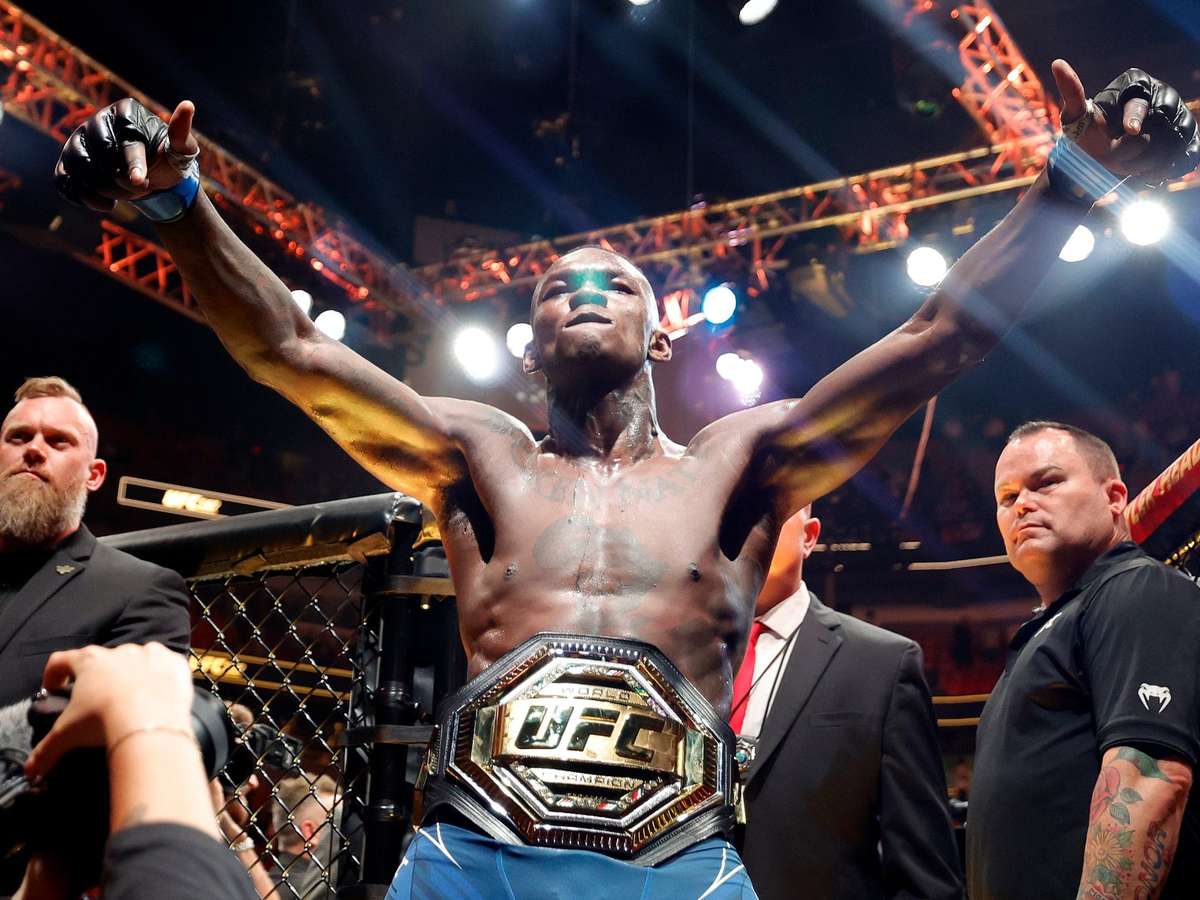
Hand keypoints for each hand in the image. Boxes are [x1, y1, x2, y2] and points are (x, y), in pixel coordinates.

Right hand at [24, 642, 193, 777]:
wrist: (150, 722)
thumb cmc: (102, 721)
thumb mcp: (66, 736)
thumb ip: (46, 750)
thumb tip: (33, 769)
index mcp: (89, 662)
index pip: (61, 660)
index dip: (54, 673)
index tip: (53, 688)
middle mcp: (120, 651)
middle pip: (103, 661)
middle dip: (99, 679)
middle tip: (98, 703)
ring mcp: (150, 654)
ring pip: (137, 661)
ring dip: (133, 676)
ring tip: (133, 701)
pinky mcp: (175, 663)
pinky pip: (167, 666)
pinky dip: (163, 678)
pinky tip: (160, 695)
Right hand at [53, 98, 199, 211]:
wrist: (150, 178)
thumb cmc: (166, 161)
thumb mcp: (180, 150)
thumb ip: (181, 133)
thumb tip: (188, 105)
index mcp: (125, 113)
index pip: (123, 139)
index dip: (133, 164)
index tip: (140, 181)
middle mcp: (97, 121)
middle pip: (100, 154)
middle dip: (122, 179)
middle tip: (141, 186)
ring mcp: (79, 140)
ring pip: (79, 167)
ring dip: (104, 189)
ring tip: (125, 194)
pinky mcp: (68, 160)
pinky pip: (64, 181)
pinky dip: (84, 197)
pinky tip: (107, 204)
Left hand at [1051, 59, 1199, 181]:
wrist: (1100, 158)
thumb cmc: (1087, 133)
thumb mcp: (1075, 114)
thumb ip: (1071, 90)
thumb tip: (1057, 63)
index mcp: (1137, 85)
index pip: (1143, 100)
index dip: (1136, 116)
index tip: (1130, 131)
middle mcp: (1161, 97)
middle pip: (1163, 123)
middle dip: (1138, 148)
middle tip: (1118, 155)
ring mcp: (1174, 118)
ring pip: (1175, 141)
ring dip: (1148, 161)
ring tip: (1129, 164)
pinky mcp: (1182, 138)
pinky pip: (1187, 152)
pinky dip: (1171, 166)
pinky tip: (1151, 175)